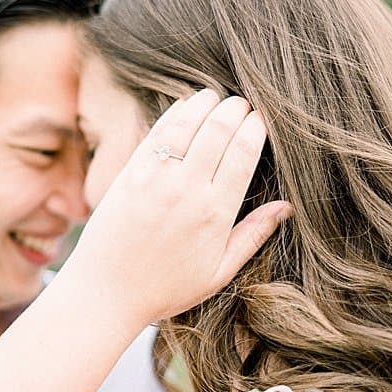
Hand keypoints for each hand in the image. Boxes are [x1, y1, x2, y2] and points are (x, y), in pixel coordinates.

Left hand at [63, 89, 290, 326]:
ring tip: (217, 98)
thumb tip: (286, 207)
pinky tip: (186, 106)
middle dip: (236, 110)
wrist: (105, 293)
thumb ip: (253, 235)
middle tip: (243, 105)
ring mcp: (156, 178)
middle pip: (219, 130)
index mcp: (215, 213)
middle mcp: (187, 190)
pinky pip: (157, 132)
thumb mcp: (220, 271)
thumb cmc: (166, 288)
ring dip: (206, 104)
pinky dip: (175, 113)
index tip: (262, 120)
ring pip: (188, 123)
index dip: (257, 128)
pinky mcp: (130, 173)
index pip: (244, 153)